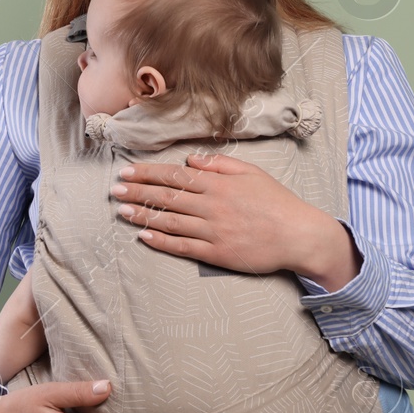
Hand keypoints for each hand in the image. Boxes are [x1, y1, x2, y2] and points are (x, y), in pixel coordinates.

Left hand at [111, 152, 360, 287]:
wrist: (298, 235)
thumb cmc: (277, 203)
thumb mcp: (252, 173)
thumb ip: (220, 165)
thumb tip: (191, 160)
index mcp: (219, 184)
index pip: (175, 176)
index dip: (148, 173)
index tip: (127, 172)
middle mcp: (211, 205)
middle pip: (166, 197)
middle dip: (138, 192)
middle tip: (115, 190)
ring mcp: (213, 230)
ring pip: (170, 221)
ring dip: (143, 215)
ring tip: (122, 211)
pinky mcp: (216, 253)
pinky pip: (183, 246)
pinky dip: (161, 241)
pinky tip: (144, 236)